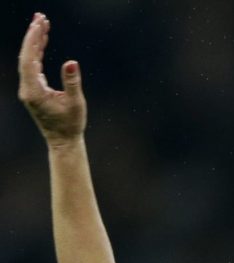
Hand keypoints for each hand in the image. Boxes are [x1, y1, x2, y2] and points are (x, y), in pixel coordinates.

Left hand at [18, 13, 85, 144]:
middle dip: (33, 35)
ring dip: (35, 41)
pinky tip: (42, 40)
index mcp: (33, 91)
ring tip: (42, 23)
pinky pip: (32, 65)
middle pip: (26, 55)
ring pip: (28, 59)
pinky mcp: (33, 89)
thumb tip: (71, 63)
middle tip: (40, 17)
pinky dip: (37, 51)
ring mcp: (28, 88)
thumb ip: (72, 82)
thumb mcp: (75, 103)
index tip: (40, 24)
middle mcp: (26, 88)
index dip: (33, 40)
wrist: (63, 141)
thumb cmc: (71, 124)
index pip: (29, 59)